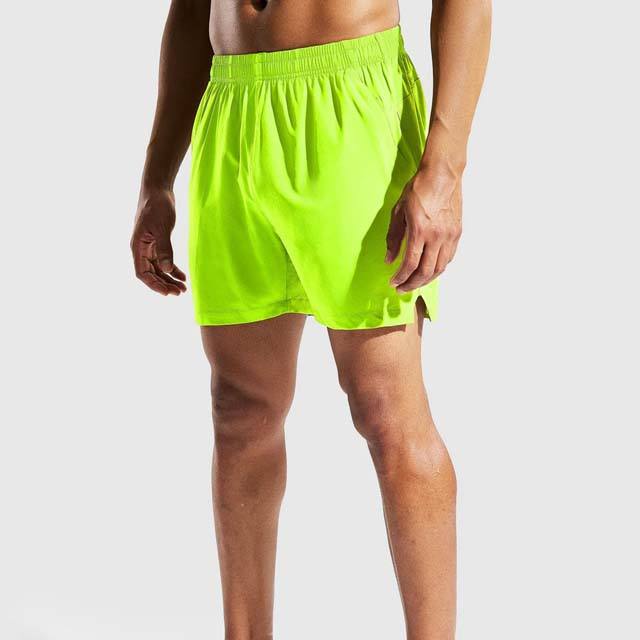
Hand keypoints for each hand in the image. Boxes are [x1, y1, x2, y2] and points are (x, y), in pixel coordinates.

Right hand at [131, 188, 186, 295]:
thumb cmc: (157, 206)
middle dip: (164, 284)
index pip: (142, 273)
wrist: (158, 189)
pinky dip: (173, 269)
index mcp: (137, 246)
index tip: (167, 292)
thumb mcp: (162, 228)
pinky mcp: (157, 243)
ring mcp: (149, 247)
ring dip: (170, 279)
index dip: (154, 284)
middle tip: (180, 292)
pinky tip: (183, 276)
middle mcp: (141, 249)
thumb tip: (166, 270)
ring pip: (158, 269)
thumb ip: (164, 249)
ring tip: (183, 288)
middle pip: (151, 274)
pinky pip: (164, 261)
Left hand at [385, 169, 461, 292]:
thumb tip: (389, 259)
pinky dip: (438, 269)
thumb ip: (394, 238)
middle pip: (426, 272)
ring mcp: (450, 236)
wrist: (442, 175)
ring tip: (414, 283)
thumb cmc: (419, 190)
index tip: (393, 282)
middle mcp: (437, 236)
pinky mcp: (457, 233)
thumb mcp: (398, 212)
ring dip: (426, 280)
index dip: (400, 277)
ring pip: (439, 269)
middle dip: (412, 284)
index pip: (410, 264)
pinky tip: (429, 270)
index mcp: (420, 231)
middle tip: (401, 289)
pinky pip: (448, 258)